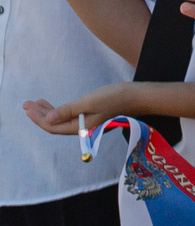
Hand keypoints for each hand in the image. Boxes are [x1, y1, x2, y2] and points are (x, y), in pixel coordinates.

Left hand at [23, 85, 138, 136]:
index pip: (53, 126)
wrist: (137, 97)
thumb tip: (49, 119)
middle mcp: (81, 128)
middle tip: (26, 103)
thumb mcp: (90, 102)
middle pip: (55, 125)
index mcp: (80, 128)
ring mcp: (85, 123)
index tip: (28, 108)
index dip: (38, 118)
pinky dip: (58, 111)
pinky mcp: (90, 116)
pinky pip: (68, 116)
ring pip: (60, 121)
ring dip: (47, 112)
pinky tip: (53, 105)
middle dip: (39, 115)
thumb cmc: (115, 97)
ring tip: (36, 103)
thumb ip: (69, 110)